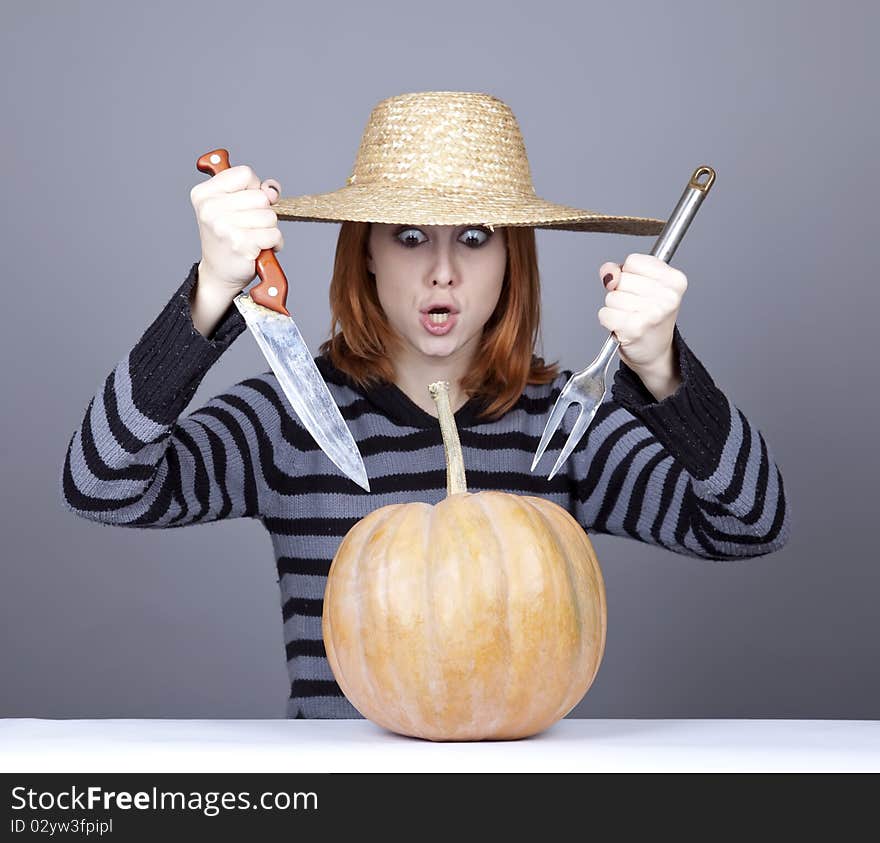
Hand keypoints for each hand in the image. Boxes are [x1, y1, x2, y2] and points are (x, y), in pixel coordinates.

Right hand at [189, 165, 283, 292]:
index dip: (253, 188)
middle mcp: (210, 208)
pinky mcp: (240, 243)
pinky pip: (274, 234)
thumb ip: (255, 189)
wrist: (219, 273)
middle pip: (261, 196)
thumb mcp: (235, 206)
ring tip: (254, 238)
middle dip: (263, 212)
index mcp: (204, 193)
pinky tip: (260, 248)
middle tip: (248, 226)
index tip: (245, 203)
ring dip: (269, 229)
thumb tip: (272, 190)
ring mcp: (223, 226)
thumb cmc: (229, 238)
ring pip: (270, 216)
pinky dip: (274, 243)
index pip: (245, 173)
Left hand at [598, 253, 686, 372]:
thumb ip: (620, 270)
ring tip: (631, 317)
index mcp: (675, 280)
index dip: (629, 274)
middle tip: (636, 306)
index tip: (641, 288)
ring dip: (615, 308)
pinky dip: (608, 320)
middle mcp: (668, 297)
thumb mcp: (643, 284)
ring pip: (611, 297)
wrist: (655, 351)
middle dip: (621, 292)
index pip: (633, 261)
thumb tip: (608, 274)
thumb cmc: (649, 314)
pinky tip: (623, 327)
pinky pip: (604, 314)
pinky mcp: (635, 329)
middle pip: (621, 279)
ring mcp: (653, 314)